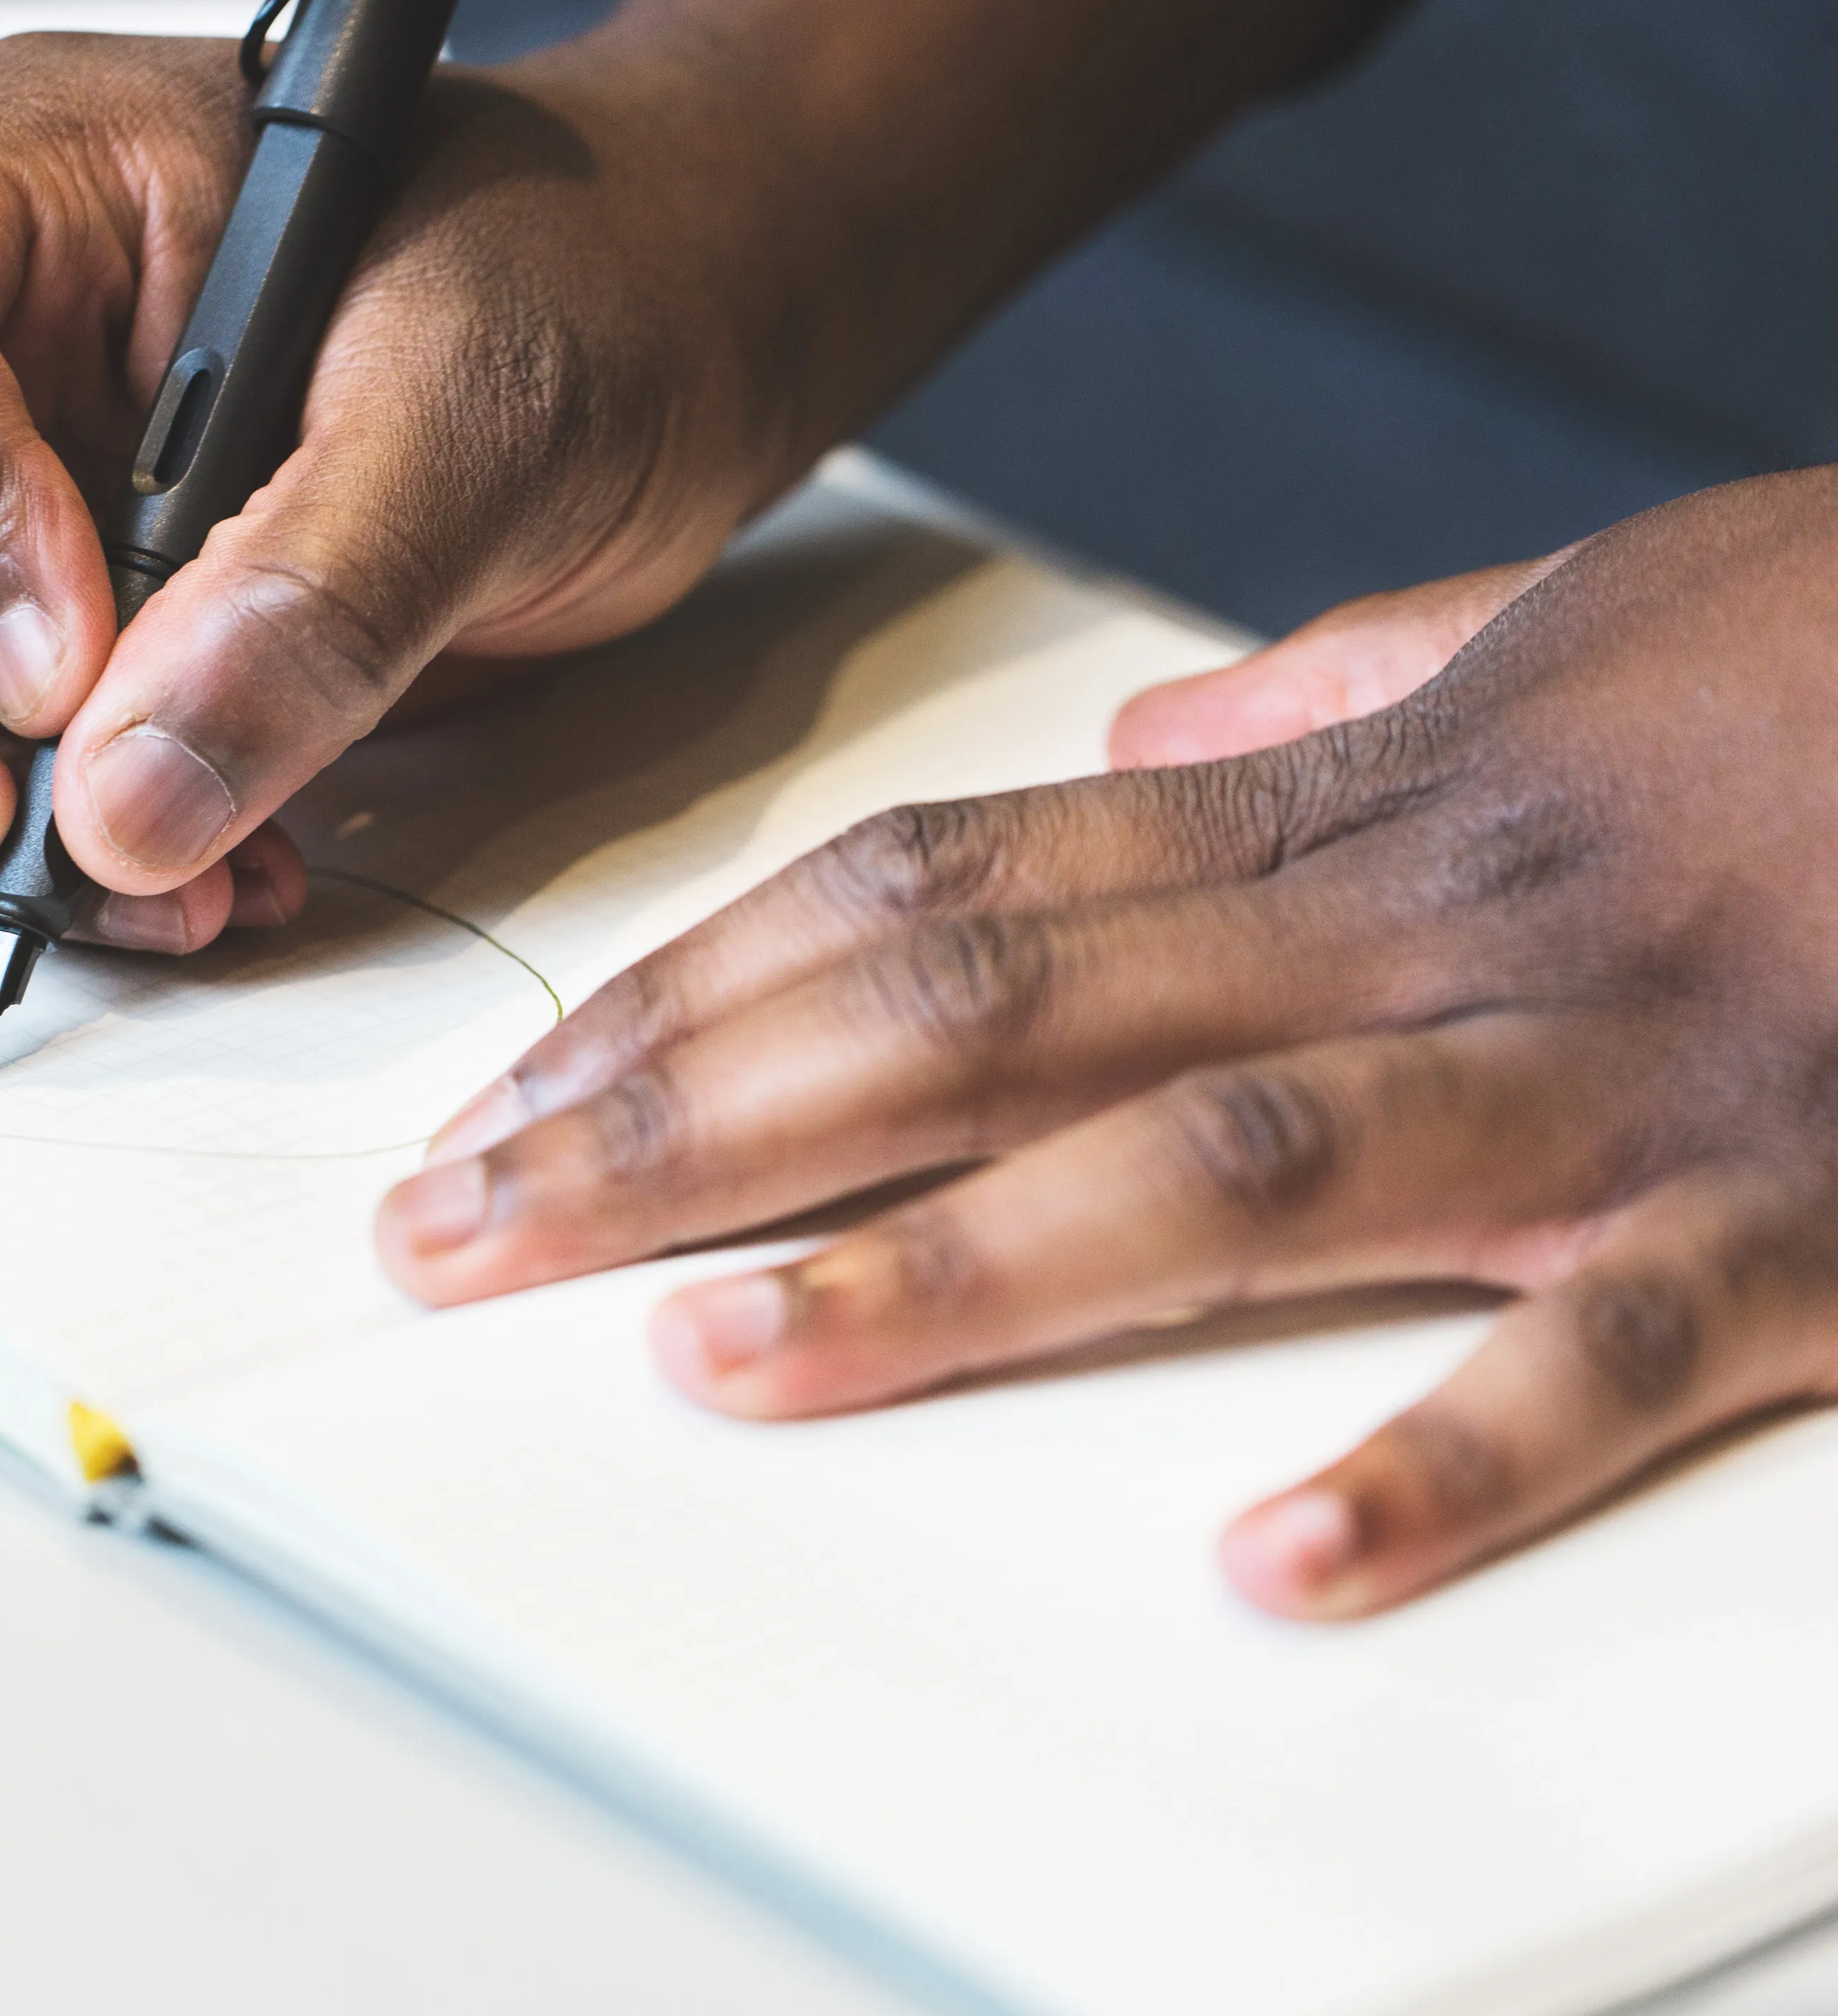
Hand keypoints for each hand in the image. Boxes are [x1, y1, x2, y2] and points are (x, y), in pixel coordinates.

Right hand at [0, 29, 797, 949]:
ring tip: (144, 893)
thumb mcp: (490, 404)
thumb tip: (127, 802)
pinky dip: (16, 846)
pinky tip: (177, 882)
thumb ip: (314, 593)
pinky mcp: (11, 607)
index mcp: (22, 174)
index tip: (69, 664)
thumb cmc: (594, 282)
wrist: (677, 342)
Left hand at [378, 469, 1837, 1620]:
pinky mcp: (1801, 1225)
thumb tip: (1151, 743)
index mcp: (1350, 808)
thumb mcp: (1569, 619)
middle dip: (698, 1125)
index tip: (521, 1087)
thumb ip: (1338, 692)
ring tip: (720, 1355)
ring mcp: (1604, 1081)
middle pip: (981, 1020)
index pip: (936, 894)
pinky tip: (1268, 1562)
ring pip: (1211, 1172)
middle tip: (477, 1231)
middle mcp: (1426, 932)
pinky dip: (1439, 1458)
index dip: (700, 992)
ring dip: (947, 1271)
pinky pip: (1595, 1359)